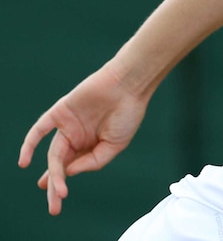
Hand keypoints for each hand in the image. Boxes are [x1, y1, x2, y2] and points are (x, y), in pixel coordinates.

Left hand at [18, 60, 149, 214]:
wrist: (129, 86)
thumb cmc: (127, 114)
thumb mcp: (115, 146)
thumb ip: (93, 161)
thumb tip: (68, 172)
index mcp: (90, 145)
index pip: (72, 167)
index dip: (64, 183)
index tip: (58, 200)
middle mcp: (76, 136)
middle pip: (60, 164)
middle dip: (56, 184)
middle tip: (54, 205)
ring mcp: (67, 125)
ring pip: (53, 152)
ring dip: (52, 171)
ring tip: (51, 187)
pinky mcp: (60, 112)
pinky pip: (40, 129)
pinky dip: (30, 144)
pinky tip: (25, 161)